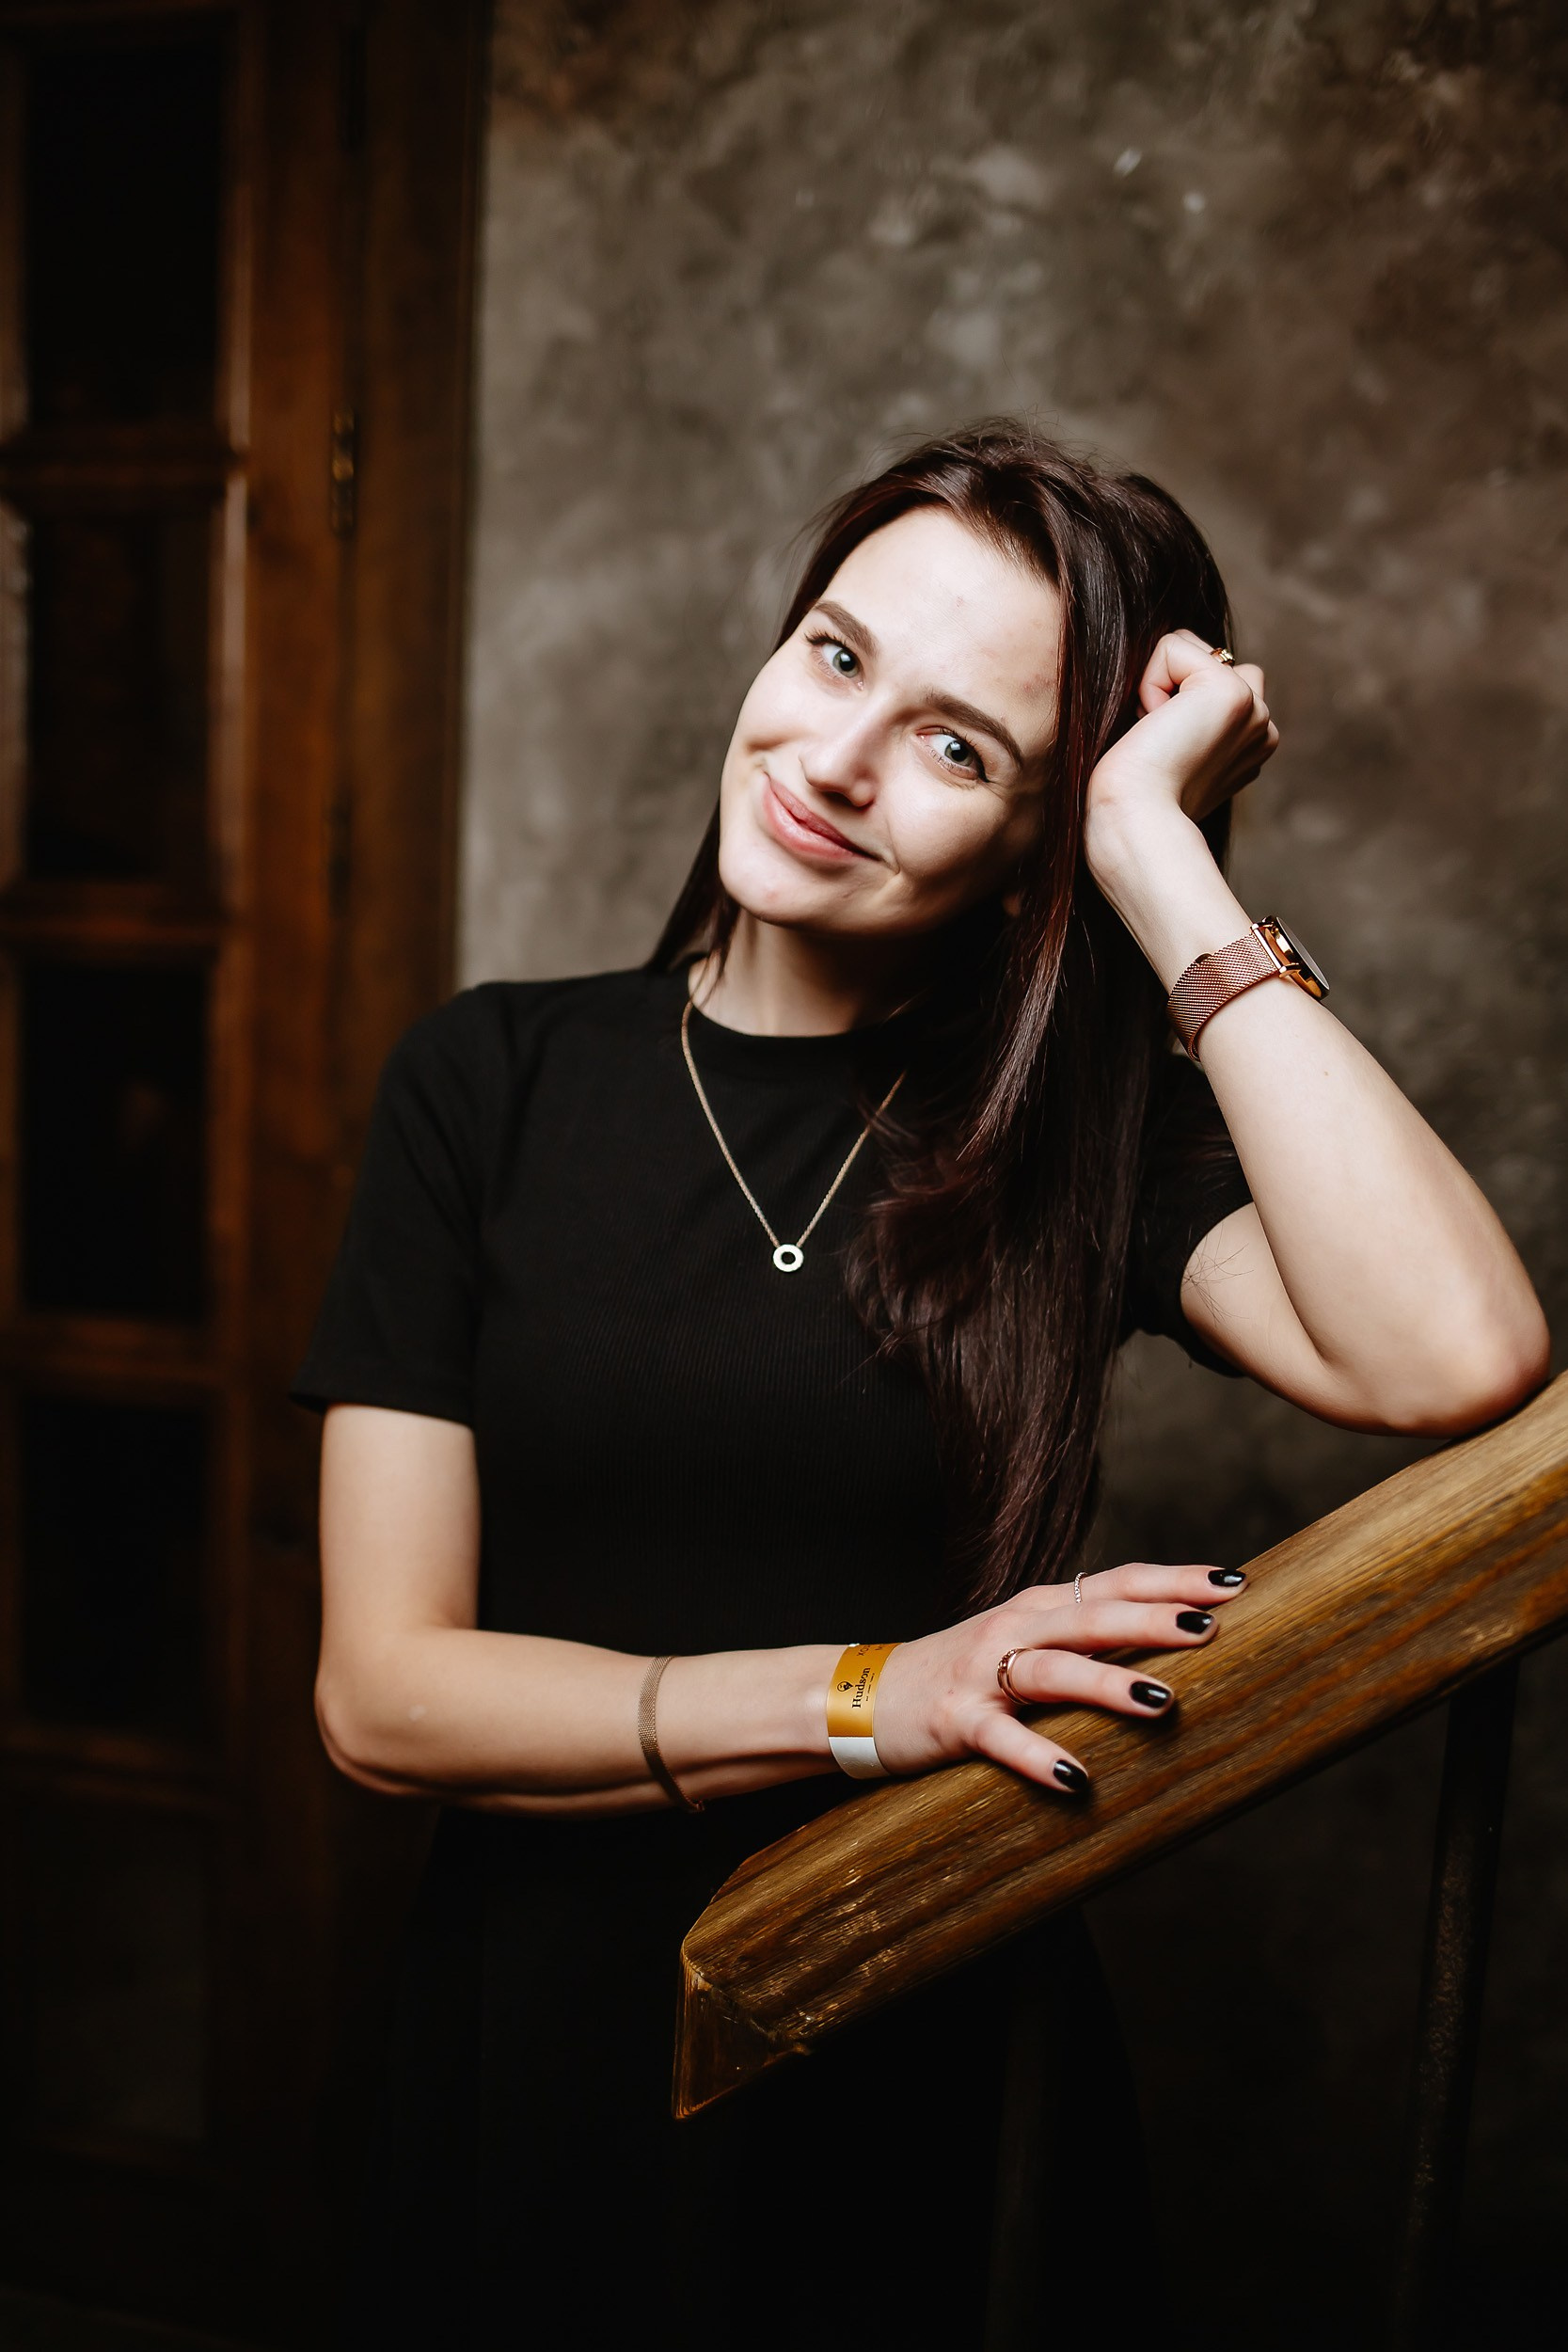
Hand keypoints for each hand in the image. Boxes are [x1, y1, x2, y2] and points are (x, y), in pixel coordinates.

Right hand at [871, 1561, 1247, 1792]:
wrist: (864, 1696)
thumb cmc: (963, 1675)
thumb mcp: (1026, 1646)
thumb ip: (1087, 1641)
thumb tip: (1173, 1646)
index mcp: (1041, 1608)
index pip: (1116, 1582)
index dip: (1173, 1580)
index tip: (1234, 1583)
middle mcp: (1016, 1628)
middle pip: (1093, 1617)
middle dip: (1154, 1621)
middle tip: (1211, 1629)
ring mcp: (983, 1673)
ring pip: (1053, 1671)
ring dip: (1107, 1684)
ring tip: (1162, 1703)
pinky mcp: (956, 1720)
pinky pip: (1001, 1739)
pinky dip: (1038, 1757)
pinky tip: (1076, 1779)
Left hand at [1083, 630, 1277, 857]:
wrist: (1135, 821)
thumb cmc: (1133, 801)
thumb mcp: (1170, 757)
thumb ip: (1188, 722)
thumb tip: (1166, 695)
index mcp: (1252, 747)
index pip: (1214, 685)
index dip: (1172, 706)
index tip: (1164, 756)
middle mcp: (1262, 728)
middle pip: (1208, 661)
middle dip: (1170, 689)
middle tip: (1160, 745)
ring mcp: (1254, 709)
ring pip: (1191, 651)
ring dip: (1160, 685)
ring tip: (1159, 736)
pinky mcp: (1230, 691)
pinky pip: (1173, 647)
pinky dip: (1149, 680)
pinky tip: (1154, 726)